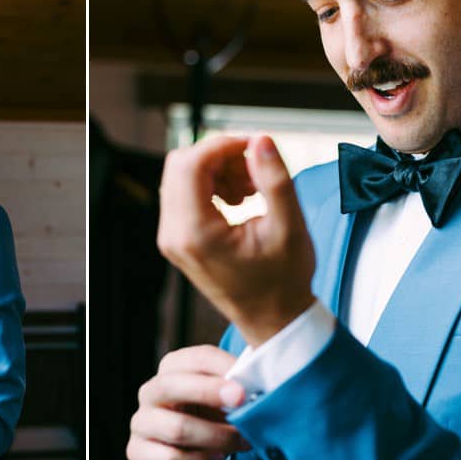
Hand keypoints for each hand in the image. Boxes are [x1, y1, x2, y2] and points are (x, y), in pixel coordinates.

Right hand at [126, 345, 249, 459]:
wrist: (182, 454)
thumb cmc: (206, 416)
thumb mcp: (220, 398)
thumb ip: (236, 388)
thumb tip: (262, 385)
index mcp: (172, 369)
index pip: (194, 359)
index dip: (222, 367)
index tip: (247, 381)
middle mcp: (151, 392)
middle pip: (173, 386)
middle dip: (210, 392)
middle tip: (242, 400)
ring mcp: (141, 422)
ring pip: (178, 428)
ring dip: (217, 437)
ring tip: (241, 442)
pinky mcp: (138, 453)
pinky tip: (215, 459)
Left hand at [157, 134, 316, 345]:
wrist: (272, 319)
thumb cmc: (284, 281)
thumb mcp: (289, 228)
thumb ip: (275, 180)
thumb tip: (261, 140)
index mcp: (195, 234)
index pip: (191, 164)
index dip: (223, 145)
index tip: (256, 147)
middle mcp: (173, 235)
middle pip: (181, 164)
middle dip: (220, 157)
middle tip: (256, 173)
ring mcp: (171, 238)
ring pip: (181, 175)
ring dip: (217, 170)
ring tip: (252, 190)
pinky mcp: (178, 238)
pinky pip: (184, 193)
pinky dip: (211, 184)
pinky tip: (241, 199)